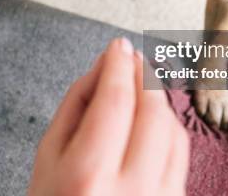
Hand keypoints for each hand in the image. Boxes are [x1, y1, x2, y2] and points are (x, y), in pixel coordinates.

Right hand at [28, 38, 188, 195]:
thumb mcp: (48, 155)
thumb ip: (76, 104)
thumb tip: (104, 67)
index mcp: (87, 178)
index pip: (114, 102)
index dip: (118, 66)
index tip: (118, 47)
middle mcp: (131, 193)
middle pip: (152, 113)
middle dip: (144, 77)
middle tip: (132, 59)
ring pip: (174, 132)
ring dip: (159, 100)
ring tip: (140, 85)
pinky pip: (180, 155)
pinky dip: (167, 128)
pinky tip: (151, 118)